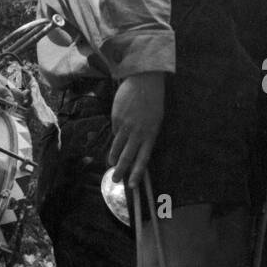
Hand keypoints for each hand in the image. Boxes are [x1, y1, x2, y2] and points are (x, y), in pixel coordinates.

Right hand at [109, 72, 165, 188]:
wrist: (144, 81)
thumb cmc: (153, 101)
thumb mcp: (156, 120)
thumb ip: (146, 135)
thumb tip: (136, 147)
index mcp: (151, 134)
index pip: (143, 158)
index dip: (137, 172)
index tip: (132, 185)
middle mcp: (138, 132)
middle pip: (128, 156)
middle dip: (121, 170)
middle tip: (115, 180)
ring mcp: (126, 126)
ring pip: (118, 146)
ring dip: (114, 157)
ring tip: (111, 164)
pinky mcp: (116, 118)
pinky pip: (115, 131)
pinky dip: (116, 135)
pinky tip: (118, 133)